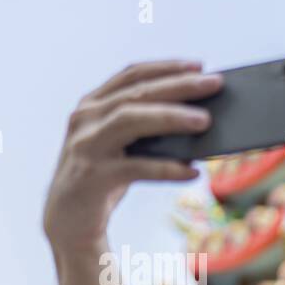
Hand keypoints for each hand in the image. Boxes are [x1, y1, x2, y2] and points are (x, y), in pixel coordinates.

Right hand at [43, 61, 221, 254]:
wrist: (68, 219)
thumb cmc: (106, 177)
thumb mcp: (124, 147)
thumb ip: (148, 130)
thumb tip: (201, 122)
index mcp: (93, 104)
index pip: (132, 75)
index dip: (166, 67)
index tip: (200, 65)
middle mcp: (86, 117)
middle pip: (138, 93)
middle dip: (179, 85)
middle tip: (215, 83)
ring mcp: (87, 144)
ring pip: (132, 120)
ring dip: (171, 117)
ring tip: (206, 120)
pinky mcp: (93, 176)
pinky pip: (137, 168)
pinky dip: (167, 169)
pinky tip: (193, 172)